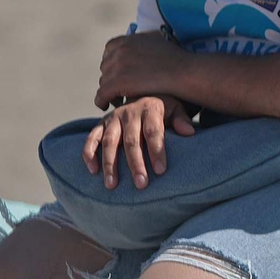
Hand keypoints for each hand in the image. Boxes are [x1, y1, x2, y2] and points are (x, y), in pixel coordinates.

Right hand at [81, 95, 195, 189]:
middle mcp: (129, 112)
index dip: (157, 151)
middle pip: (131, 141)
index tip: (161, 171)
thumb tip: (190, 132)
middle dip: (135, 164)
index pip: (154, 132)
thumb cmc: (163, 107)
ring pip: (109, 142)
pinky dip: (89, 154)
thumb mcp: (175, 108)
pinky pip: (91, 139)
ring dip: (110, 164)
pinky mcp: (100, 124)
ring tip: (112, 185)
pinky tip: (93, 171)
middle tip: (141, 184)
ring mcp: (112, 118)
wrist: (142, 92)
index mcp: (150, 108)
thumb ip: (181, 119)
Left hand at [95, 31, 188, 109]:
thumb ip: (143, 40)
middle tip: (120, 87)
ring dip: (109, 90)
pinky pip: (101, 95)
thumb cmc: (176, 59)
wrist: (183, 72)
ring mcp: (117, 66)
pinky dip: (102, 101)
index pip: (109, 50)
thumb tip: (139, 40)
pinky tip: (106, 106)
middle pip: (106, 66)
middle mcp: (120, 50)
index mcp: (128, 40)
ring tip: (117, 98)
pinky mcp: (117, 83)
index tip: (119, 72)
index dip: (113, 62)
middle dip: (111, 76)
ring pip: (104, 82)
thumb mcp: (157, 39)